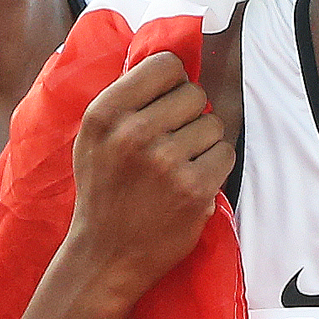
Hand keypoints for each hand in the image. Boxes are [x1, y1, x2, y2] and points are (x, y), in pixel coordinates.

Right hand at [59, 49, 232, 299]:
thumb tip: (170, 63)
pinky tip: (191, 182)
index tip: (166, 103)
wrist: (105, 255)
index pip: (165, 65)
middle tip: (172, 141)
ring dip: (203, 143)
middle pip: (195, 94)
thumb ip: (125, 99)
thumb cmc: (104, 191)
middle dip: (190, 115)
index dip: (173, 83)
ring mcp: (165, 163)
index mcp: (105, 114)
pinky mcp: (193, 189)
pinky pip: (225, 153)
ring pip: (213, 124)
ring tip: (179, 165)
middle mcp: (133, 134)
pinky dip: (214, 167)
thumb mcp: (93, 137)